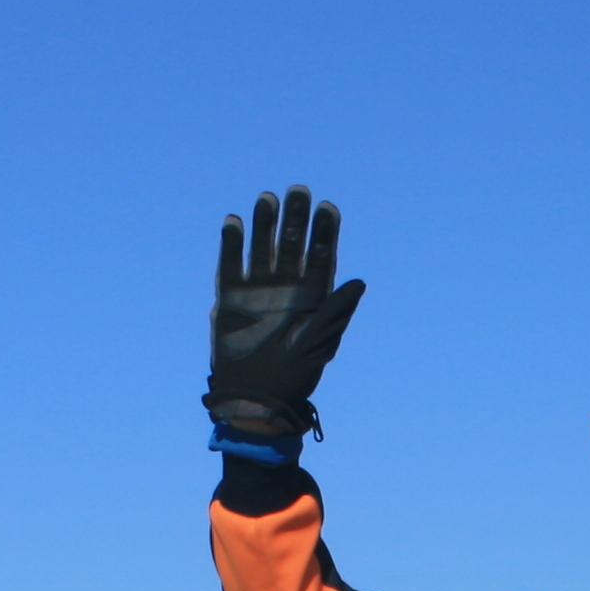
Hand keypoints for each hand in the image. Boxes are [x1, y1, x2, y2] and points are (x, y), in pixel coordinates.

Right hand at [207, 185, 364, 433]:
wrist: (257, 399)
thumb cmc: (294, 376)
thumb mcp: (318, 344)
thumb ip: (334, 313)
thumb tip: (359, 283)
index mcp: (312, 298)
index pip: (321, 257)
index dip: (324, 233)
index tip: (328, 208)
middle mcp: (286, 288)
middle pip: (292, 245)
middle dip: (296, 219)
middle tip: (298, 191)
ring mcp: (258, 291)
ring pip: (262, 248)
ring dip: (265, 224)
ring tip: (268, 198)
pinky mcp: (231, 298)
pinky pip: (231, 265)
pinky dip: (232, 244)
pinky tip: (234, 222)